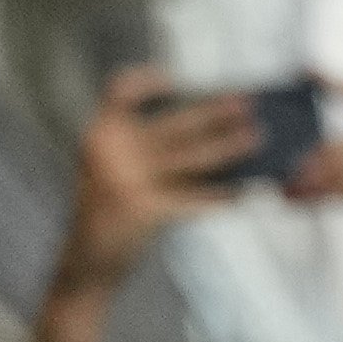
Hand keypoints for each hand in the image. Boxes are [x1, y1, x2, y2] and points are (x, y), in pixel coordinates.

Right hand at [56, 70, 252, 297]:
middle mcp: (110, 152)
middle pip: (173, 124)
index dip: (144, 82)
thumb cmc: (106, 212)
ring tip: (257, 139)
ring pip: (192, 157)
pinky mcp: (147, 210)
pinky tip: (245, 192)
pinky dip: (222, 194)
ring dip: (229, 146)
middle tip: (246, 105)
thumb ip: (140, 148)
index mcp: (99, 135)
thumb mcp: (109, 170)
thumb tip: (202, 130)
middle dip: (214, 113)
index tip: (174, 79)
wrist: (86, 262)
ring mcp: (128, 181)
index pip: (118, 93)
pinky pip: (197, 198)